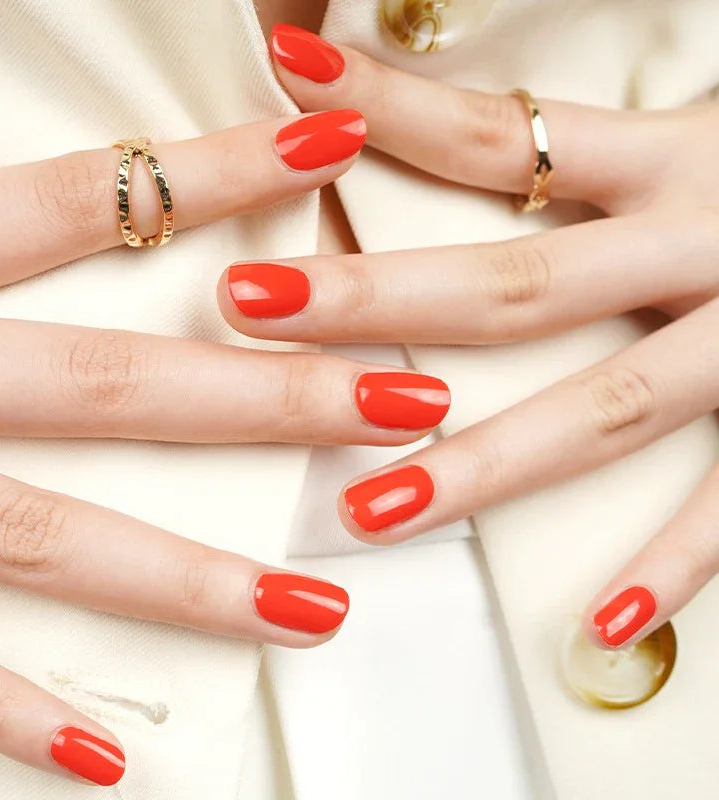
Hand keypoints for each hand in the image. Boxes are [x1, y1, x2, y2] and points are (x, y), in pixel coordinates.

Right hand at [0, 110, 454, 783]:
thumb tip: (89, 187)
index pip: (91, 199)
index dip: (219, 169)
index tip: (331, 141)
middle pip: (120, 384)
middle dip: (275, 396)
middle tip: (407, 406)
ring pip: (50, 536)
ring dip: (195, 580)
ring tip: (321, 607)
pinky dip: (11, 709)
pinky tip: (115, 756)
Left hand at [221, 25, 718, 650]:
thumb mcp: (694, 131)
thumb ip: (587, 142)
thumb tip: (478, 133)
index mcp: (670, 160)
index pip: (493, 131)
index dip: (385, 106)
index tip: (288, 77)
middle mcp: (703, 242)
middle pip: (507, 280)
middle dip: (372, 297)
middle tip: (247, 302)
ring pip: (600, 409)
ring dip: (481, 465)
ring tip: (368, 511)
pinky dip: (674, 564)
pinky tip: (600, 624)